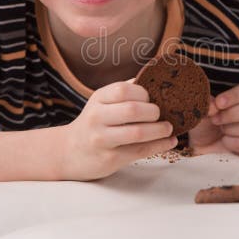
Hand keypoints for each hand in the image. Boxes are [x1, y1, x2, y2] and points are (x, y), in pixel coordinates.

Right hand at [58, 81, 177, 180]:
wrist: (69, 152)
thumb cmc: (95, 123)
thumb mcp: (102, 103)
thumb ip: (125, 92)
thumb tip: (156, 80)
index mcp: (98, 99)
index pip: (123, 90)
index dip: (143, 94)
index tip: (152, 99)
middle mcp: (97, 117)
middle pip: (132, 110)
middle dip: (154, 112)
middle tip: (162, 115)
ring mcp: (102, 139)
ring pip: (138, 132)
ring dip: (160, 130)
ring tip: (168, 128)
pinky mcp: (110, 158)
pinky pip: (140, 151)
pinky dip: (160, 145)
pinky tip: (169, 141)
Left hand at [189, 82, 238, 155]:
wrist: (204, 148)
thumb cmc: (207, 125)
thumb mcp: (203, 112)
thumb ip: (208, 106)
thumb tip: (213, 106)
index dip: (234, 95)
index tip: (218, 103)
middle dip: (231, 114)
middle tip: (215, 119)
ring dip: (230, 129)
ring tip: (222, 130)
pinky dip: (230, 142)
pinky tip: (225, 141)